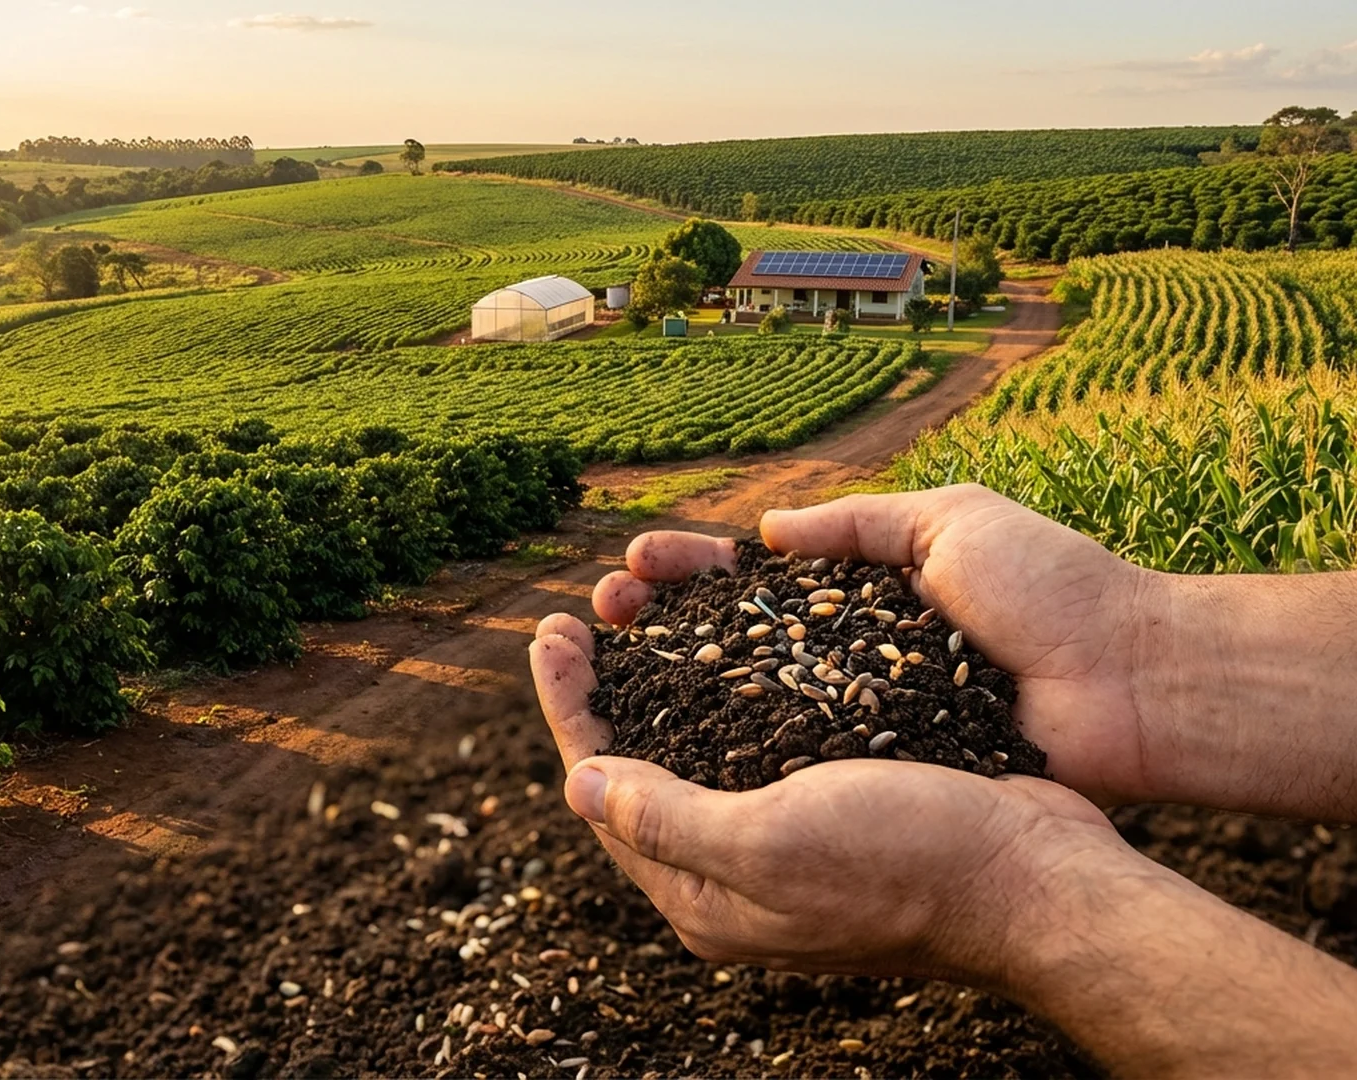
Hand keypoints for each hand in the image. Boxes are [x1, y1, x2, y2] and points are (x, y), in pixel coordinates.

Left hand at [528, 617, 1125, 982]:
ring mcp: (786, 837)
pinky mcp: (834, 801)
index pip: (601, 791)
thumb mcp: (769, 844)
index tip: (549, 633)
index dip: (569, 708)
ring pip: (698, 743)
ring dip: (662, 674)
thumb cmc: (908, 863)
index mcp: (704, 898)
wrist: (1039, 878)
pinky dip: (731, 681)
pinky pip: (758, 733)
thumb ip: (666, 819)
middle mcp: (735, 873)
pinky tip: (725, 635)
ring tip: (640, 609)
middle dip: (604, 686)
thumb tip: (577, 784)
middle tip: (581, 612)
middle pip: (640, 766)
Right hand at [586, 484, 1160, 803]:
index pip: (749, 578)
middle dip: (657, 624)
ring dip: (670, 684)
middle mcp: (847, 658)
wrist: (1131, 684)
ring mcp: (858, 718)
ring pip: (741, 700)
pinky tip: (668, 743)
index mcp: (861, 593)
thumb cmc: (1054, 592)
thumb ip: (857, 523)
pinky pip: (789, 759)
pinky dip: (726, 749)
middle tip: (601, 613)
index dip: (687, 571)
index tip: (635, 563)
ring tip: (610, 665)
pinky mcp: (879, 769)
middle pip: (726, 640)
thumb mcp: (953, 522)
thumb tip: (764, 532)